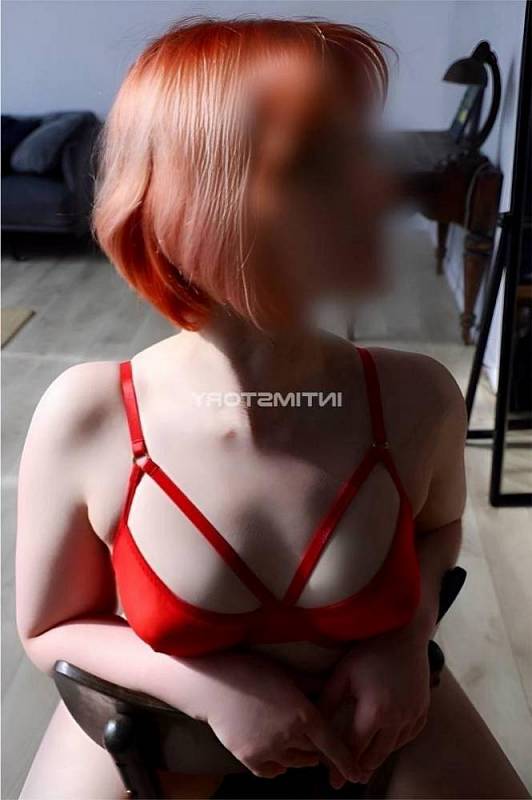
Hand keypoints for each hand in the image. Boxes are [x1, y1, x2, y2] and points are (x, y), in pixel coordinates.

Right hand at [205, 652, 357, 781]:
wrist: (214, 684)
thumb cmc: (251, 671)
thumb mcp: (286, 673)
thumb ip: (311, 684)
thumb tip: (331, 684)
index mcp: (303, 713)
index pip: (332, 743)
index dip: (346, 761)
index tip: (356, 775)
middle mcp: (290, 735)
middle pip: (313, 752)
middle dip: (317, 749)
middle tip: (316, 743)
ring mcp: (269, 749)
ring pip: (293, 763)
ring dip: (299, 758)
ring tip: (298, 747)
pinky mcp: (250, 758)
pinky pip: (272, 771)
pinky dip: (277, 766)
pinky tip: (277, 755)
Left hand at [318, 625, 430, 785]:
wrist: (405, 634)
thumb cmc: (370, 651)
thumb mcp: (344, 673)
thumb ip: (328, 701)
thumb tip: (313, 724)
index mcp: (375, 710)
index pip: (356, 748)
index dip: (342, 764)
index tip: (333, 780)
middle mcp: (398, 718)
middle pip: (377, 755)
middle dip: (361, 768)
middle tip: (349, 777)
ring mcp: (413, 715)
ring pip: (394, 748)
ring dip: (378, 757)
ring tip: (364, 764)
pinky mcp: (423, 710)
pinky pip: (409, 736)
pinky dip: (396, 743)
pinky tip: (386, 743)